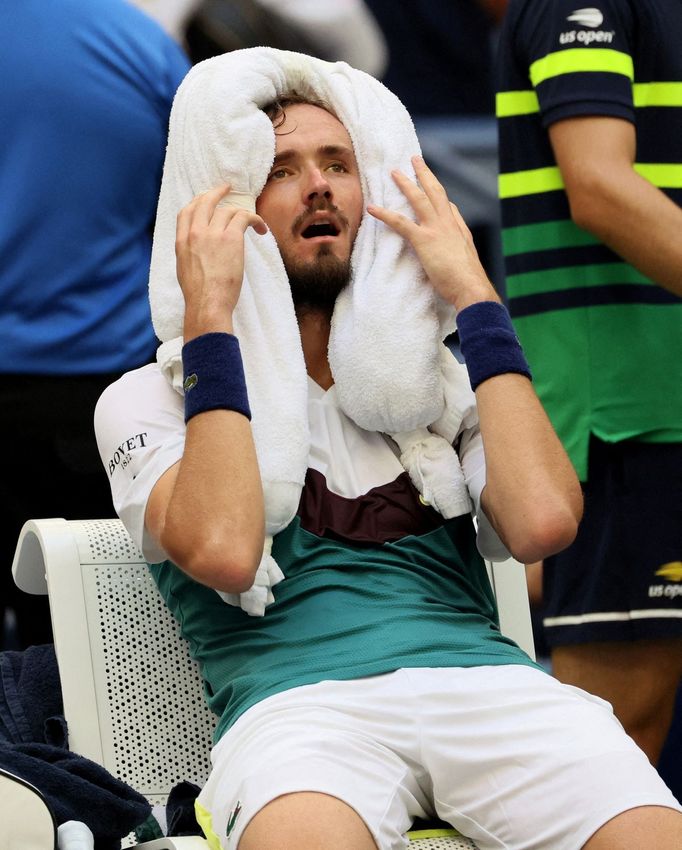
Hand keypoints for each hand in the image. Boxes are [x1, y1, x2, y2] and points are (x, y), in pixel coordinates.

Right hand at [175, 183, 267, 339]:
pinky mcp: (231, 238)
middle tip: (228, 189)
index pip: (186, 212)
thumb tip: (200, 250)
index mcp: (181, 241)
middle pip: (205, 202)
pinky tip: (261, 230)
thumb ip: (190, 253)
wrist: (207, 303)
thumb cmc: (199, 295)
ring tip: (254, 223)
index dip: (198, 201)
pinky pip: (244, 217)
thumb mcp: (184, 269)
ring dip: (242, 214)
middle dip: (217, 192)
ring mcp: (213, 233)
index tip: (207, 198)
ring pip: (228, 211)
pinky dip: (255, 220)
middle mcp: (195, 233)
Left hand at [367, 156, 498, 310]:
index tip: (433, 189)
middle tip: (414, 159)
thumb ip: (460, 251)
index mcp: (459, 229)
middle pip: (435, 191)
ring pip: (418, 198)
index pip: (449, 207)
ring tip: (393, 173)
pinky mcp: (423, 240)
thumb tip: (456, 250)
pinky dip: (385, 214)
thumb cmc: (469, 281)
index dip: (440, 198)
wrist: (471, 287)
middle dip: (424, 173)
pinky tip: (372, 208)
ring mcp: (436, 229)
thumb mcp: (467, 262)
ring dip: (404, 184)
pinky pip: (400, 222)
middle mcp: (448, 223)